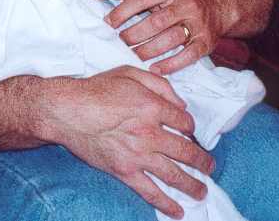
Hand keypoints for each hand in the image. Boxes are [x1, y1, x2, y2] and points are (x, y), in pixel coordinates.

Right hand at [46, 66, 212, 218]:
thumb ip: (159, 84)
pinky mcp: (124, 171)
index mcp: (153, 106)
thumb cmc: (97, 89)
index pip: (184, 121)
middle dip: (202, 160)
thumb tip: (180, 103)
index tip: (190, 131)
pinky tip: (178, 211)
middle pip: (186, 150)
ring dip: (192, 184)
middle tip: (210, 166)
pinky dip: (166, 204)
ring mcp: (138, 154)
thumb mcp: (129, 72)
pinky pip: (150, 192)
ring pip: (174, 174)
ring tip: (202, 191)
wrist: (68, 110)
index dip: (190, 127)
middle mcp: (150, 132)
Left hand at [101, 0, 221, 73]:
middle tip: (121, 42)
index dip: (123, 11)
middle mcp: (186, 4)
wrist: (218, 8)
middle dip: (135, 34)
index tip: (108, 23)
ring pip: (171, 39)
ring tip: (134, 55)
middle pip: (156, 21)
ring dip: (149, 50)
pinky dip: (171, 64)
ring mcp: (198, 24)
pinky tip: (155, 69)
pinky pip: (188, 56)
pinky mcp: (206, 42)